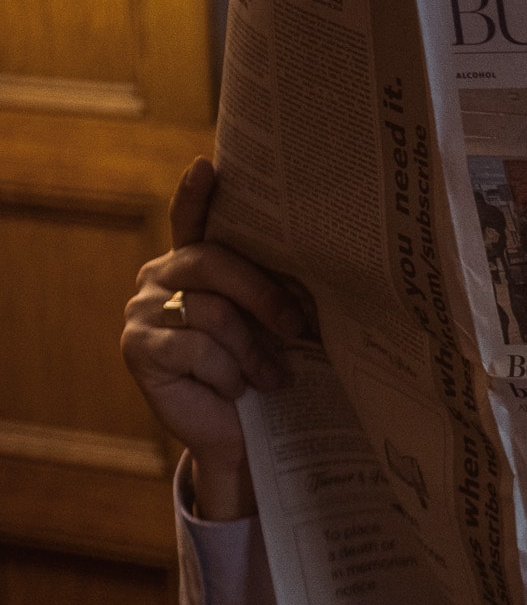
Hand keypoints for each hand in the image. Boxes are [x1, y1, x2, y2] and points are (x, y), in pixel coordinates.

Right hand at [121, 158, 305, 519]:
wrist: (241, 438)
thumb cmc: (263, 377)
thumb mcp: (275, 332)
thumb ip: (278, 299)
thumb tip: (311, 285)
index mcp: (194, 265)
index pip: (191, 221)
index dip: (196, 195)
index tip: (209, 166)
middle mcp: (160, 277)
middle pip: (212, 262)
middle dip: (264, 294)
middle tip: (298, 327)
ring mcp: (141, 310)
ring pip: (211, 313)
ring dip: (252, 351)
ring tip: (271, 377)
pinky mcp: (137, 348)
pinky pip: (195, 348)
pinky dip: (226, 374)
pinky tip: (233, 390)